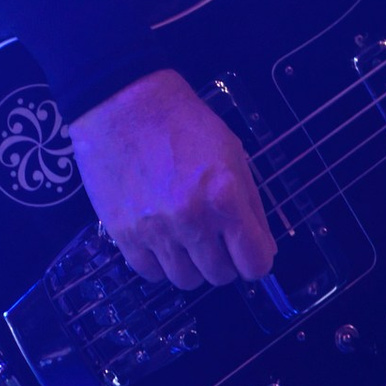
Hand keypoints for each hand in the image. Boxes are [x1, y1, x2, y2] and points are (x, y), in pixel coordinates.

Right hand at [67, 68, 276, 290]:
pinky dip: (160, 263)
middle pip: (220, 276)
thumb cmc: (184, 123)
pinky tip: (162, 239)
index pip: (255, 264)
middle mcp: (191, 220)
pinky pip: (150, 273)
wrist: (124, 105)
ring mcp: (155, 231)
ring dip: (192, 265)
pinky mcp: (123, 234)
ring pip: (185, 281)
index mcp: (225, 197)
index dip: (257, 261)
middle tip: (217, 239)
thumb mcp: (233, 154)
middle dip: (225, 261)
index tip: (250, 253)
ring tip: (187, 238)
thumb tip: (262, 249)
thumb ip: (250, 205)